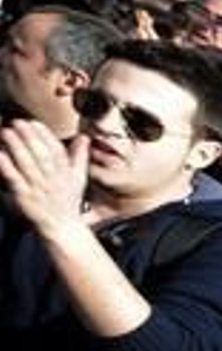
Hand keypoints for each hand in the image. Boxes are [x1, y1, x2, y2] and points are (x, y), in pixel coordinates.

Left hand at [0, 121, 89, 237]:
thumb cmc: (68, 202)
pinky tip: (1, 155)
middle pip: (42, 154)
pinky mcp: (25, 197)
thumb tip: (84, 138)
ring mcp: (38, 188)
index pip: (57, 150)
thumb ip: (80, 156)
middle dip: (30, 137)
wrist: (62, 227)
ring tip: (7, 133)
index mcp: (66, 173)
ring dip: (17, 147)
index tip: (34, 123)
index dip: (45, 134)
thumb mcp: (79, 179)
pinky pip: (15, 179)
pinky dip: (8, 166)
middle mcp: (53, 179)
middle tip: (18, 123)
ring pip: (28, 164)